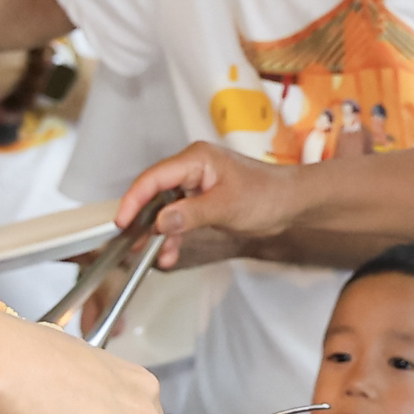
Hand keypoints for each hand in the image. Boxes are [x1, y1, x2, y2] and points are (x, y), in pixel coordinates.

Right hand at [117, 141, 294, 268]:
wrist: (291, 203)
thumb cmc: (267, 194)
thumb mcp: (227, 206)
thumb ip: (191, 214)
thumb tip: (160, 222)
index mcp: (195, 159)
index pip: (154, 177)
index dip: (134, 199)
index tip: (122, 221)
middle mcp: (191, 169)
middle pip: (154, 192)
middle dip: (142, 219)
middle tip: (131, 242)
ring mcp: (195, 185)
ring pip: (164, 209)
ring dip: (158, 233)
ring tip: (152, 254)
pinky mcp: (201, 201)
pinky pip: (178, 218)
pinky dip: (173, 236)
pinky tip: (169, 253)